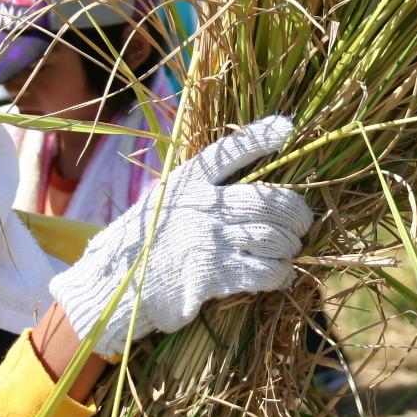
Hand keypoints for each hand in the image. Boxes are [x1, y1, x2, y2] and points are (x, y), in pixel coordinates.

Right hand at [51, 115, 313, 358]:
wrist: (114, 287)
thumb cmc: (145, 243)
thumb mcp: (165, 201)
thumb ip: (200, 191)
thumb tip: (244, 192)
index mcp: (188, 180)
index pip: (229, 152)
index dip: (259, 137)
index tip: (286, 129)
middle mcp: (201, 206)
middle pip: (268, 200)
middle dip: (297, 212)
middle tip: (303, 222)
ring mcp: (208, 240)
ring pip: (273, 237)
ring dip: (290, 245)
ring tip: (289, 249)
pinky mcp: (212, 275)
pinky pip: (263, 271)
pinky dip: (280, 272)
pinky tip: (279, 273)